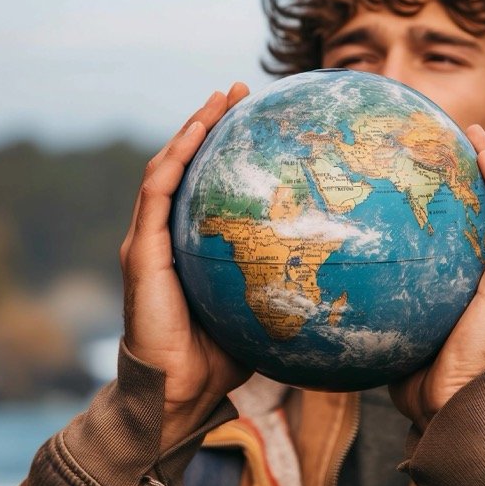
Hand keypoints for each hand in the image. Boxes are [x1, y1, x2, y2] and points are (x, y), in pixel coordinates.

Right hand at [120, 83, 252, 449]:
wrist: (178, 393)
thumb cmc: (220, 360)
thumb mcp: (260, 310)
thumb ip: (284, 282)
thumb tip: (343, 270)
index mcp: (187, 247)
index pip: (204, 186)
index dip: (224, 149)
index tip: (257, 120)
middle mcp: (163, 237)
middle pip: (183, 164)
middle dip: (208, 122)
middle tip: (239, 91)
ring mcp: (148, 241)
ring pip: (166, 168)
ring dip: (192, 127)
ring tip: (220, 97)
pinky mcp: (141, 251)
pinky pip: (157, 193)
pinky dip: (176, 157)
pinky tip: (197, 131)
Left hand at [389, 125, 484, 429]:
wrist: (451, 412)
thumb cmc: (420, 383)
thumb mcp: (401, 328)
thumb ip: (383, 302)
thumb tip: (330, 284)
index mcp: (484, 289)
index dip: (473, 197)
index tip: (442, 166)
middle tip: (460, 139)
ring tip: (475, 136)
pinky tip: (482, 156)